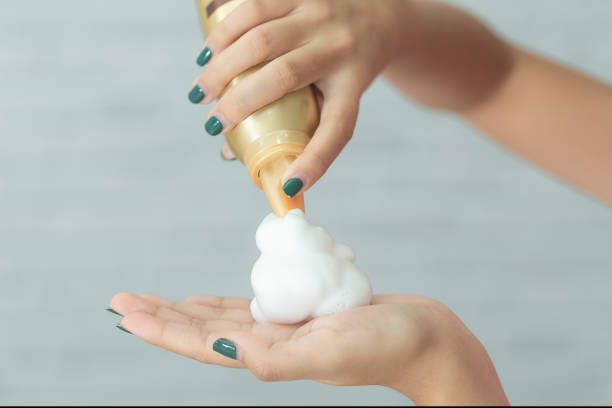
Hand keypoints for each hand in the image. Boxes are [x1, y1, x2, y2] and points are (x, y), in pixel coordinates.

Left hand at [108, 292, 507, 404]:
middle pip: (203, 329)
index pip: (201, 342)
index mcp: (269, 354)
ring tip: (157, 301)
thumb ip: (274, 355)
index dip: (160, 327)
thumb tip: (224, 346)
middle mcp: (272, 344)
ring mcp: (288, 329)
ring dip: (187, 308)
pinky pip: (256, 303)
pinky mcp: (307, 313)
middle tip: (122, 301)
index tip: (123, 312)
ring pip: (224, 317)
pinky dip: (228, 299)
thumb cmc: (385, 346)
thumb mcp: (329, 350)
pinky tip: (215, 298)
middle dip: (162, 316)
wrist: (427, 339)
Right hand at [190, 0, 406, 193]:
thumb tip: (230, 153)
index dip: (315, 161)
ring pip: (262, 38)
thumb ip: (295, 125)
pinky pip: (255, 5)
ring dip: (223, 66)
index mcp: (353, 84)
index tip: (289, 187)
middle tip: (211, 123)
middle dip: (240, 103)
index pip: (338, 129)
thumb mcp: (336, 98)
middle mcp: (340, 47)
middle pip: (284, 76)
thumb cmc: (346, 71)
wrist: (377, 16)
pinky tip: (209, 50)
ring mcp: (320, 13)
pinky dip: (225, 29)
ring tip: (201, 90)